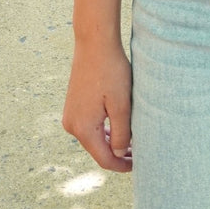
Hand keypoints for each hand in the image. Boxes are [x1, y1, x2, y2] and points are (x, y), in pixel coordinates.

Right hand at [62, 42, 132, 171]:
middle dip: (117, 153)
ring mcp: (70, 115)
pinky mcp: (73, 105)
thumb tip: (119, 153)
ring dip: (111, 141)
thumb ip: (121, 134)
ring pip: (93, 138)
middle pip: (97, 150)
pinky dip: (103, 129)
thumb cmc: (111, 71)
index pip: (104, 159)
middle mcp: (72, 125)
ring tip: (132, 139)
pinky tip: (118, 125)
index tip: (138, 164)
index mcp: (83, 128)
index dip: (122, 165)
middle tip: (139, 152)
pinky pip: (89, 126)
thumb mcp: (121, 105)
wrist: (94, 43)